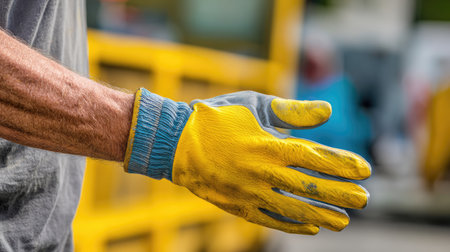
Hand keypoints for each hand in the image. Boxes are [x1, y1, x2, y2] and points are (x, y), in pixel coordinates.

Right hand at [125, 89, 370, 233]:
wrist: (176, 142)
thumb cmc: (217, 118)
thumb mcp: (254, 105)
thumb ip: (291, 111)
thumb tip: (328, 111)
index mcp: (268, 145)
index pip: (314, 158)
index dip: (342, 165)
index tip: (365, 170)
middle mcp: (263, 172)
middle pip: (309, 187)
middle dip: (340, 194)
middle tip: (365, 199)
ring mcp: (250, 192)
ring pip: (293, 208)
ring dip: (321, 215)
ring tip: (343, 221)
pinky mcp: (237, 205)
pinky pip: (269, 219)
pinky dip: (291, 224)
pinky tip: (310, 228)